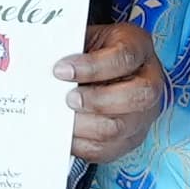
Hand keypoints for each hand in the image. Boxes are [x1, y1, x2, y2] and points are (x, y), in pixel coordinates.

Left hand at [60, 22, 163, 167]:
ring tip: (62, 117)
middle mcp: (151, 81)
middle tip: (67, 98)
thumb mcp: (85, 38)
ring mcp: (144, 114)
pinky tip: (65, 133)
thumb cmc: (92, 51)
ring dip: (84, 125)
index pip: (124, 58)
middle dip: (96, 100)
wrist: (103, 67)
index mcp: (139, 47)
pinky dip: (81, 144)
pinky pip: (107, 150)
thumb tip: (38, 61)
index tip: (61, 70)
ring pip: (119, 128)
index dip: (91, 66)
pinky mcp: (131, 139)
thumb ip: (68, 48)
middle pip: (136, 97)